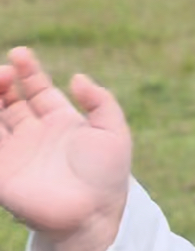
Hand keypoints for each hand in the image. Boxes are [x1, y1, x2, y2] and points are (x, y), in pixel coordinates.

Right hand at [0, 47, 130, 248]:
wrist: (94, 212)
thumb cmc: (107, 173)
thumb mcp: (113, 130)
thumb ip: (100, 100)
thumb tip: (77, 76)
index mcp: (60, 120)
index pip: (37, 89)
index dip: (28, 70)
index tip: (20, 53)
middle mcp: (34, 133)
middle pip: (9, 100)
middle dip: (3, 82)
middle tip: (5, 71)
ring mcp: (16, 152)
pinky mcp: (2, 172)